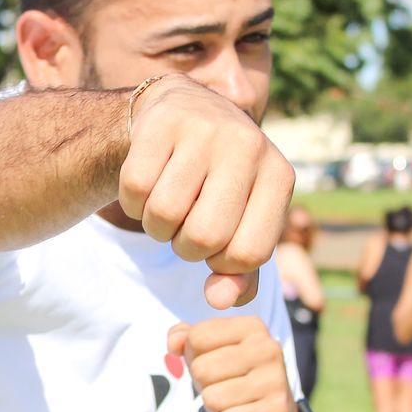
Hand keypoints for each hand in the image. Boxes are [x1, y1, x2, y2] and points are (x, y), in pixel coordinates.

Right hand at [120, 79, 293, 308]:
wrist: (184, 111)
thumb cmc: (217, 182)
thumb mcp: (241, 222)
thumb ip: (238, 272)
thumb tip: (219, 300)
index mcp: (279, 176)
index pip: (248, 254)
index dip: (221, 264)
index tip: (215, 246)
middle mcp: (249, 146)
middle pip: (204, 236)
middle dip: (184, 247)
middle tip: (185, 227)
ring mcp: (205, 130)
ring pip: (164, 213)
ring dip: (155, 226)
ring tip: (166, 209)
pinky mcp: (162, 122)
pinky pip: (135, 188)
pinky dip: (132, 203)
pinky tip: (147, 188)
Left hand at [167, 316, 309, 411]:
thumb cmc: (237, 378)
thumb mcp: (212, 350)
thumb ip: (187, 338)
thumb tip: (174, 342)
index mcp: (252, 326)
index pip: (196, 337)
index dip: (193, 355)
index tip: (213, 363)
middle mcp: (267, 348)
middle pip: (201, 369)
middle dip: (202, 384)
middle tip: (222, 387)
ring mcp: (275, 380)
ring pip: (211, 398)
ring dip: (212, 407)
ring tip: (231, 403)